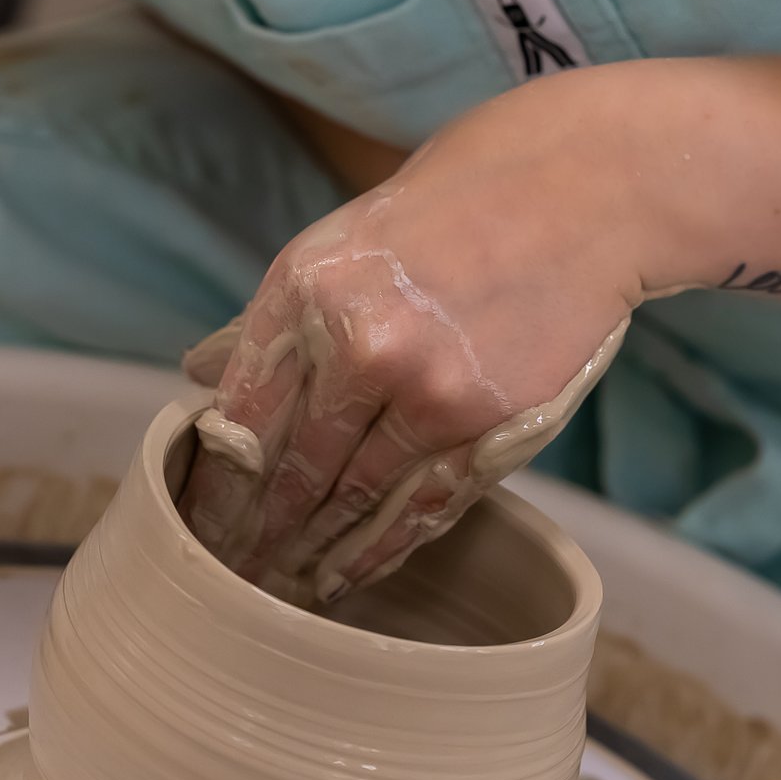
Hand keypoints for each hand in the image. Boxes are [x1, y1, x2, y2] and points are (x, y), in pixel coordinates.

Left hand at [175, 67, 666, 602]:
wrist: (582, 189)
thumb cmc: (458, 203)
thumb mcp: (345, 238)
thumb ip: (277, 316)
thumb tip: (197, 374)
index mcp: (306, 289)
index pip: (240, 417)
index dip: (216, 486)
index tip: (201, 529)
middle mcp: (359, 345)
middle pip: (290, 471)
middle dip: (256, 535)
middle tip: (231, 579)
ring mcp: (428, 391)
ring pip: (350, 500)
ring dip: (311, 554)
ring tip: (281, 590)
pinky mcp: (489, 424)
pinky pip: (420, 509)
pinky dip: (380, 550)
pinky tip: (348, 577)